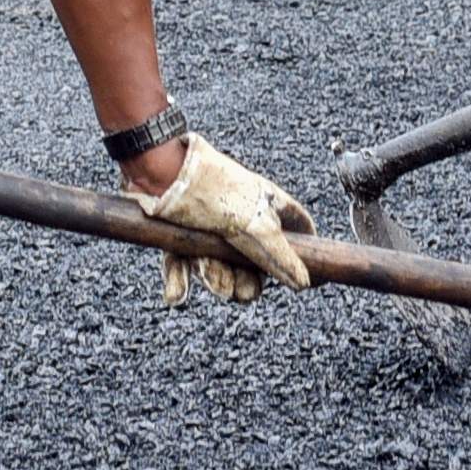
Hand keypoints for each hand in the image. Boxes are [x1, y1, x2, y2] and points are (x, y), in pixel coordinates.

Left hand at [136, 136, 316, 304]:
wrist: (159, 175)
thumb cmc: (214, 192)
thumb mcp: (256, 229)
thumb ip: (282, 258)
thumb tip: (305, 282)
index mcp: (268, 206)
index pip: (298, 229)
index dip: (305, 253)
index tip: (311, 278)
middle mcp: (242, 217)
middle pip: (254, 262)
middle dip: (244, 280)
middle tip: (238, 289)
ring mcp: (211, 226)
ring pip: (219, 266)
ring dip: (213, 277)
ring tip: (205, 270)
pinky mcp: (180, 234)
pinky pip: (184, 265)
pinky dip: (180, 280)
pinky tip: (176, 294)